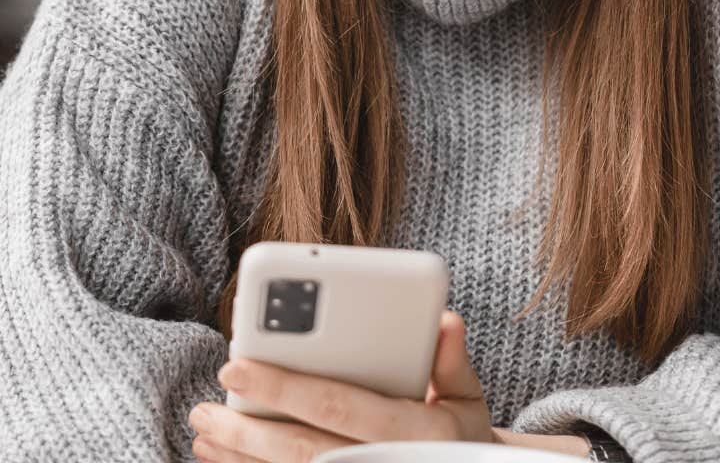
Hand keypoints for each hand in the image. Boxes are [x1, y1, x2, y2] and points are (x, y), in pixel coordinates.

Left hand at [188, 309, 495, 460]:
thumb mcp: (467, 397)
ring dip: (240, 458)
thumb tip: (445, 320)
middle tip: (203, 407)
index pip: (339, 405)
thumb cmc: (456, 432)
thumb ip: (453, 361)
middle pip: (303, 450)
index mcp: (415, 432)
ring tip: (203, 432)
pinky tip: (224, 459)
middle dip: (247, 429)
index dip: (285, 387)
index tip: (237, 365)